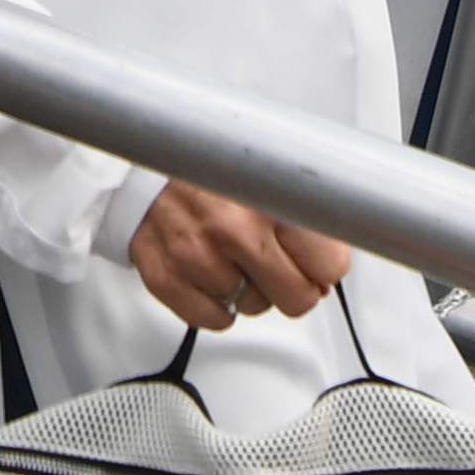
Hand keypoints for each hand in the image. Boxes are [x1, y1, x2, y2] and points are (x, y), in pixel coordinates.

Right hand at [127, 182, 349, 332]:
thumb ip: (308, 208)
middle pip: (297, 298)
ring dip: (248, 288)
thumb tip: (329, 267)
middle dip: (293, 286)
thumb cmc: (213, 167)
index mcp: (268, 195)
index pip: (328, 267)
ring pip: (252, 307)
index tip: (311, 257)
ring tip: (232, 253)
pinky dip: (215, 306)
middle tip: (277, 262)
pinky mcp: (165, 275)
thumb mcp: (271, 168)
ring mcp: (196, 254)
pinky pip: (211, 319)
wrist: (145, 156)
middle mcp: (233, 227)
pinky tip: (211, 273)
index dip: (323, 266)